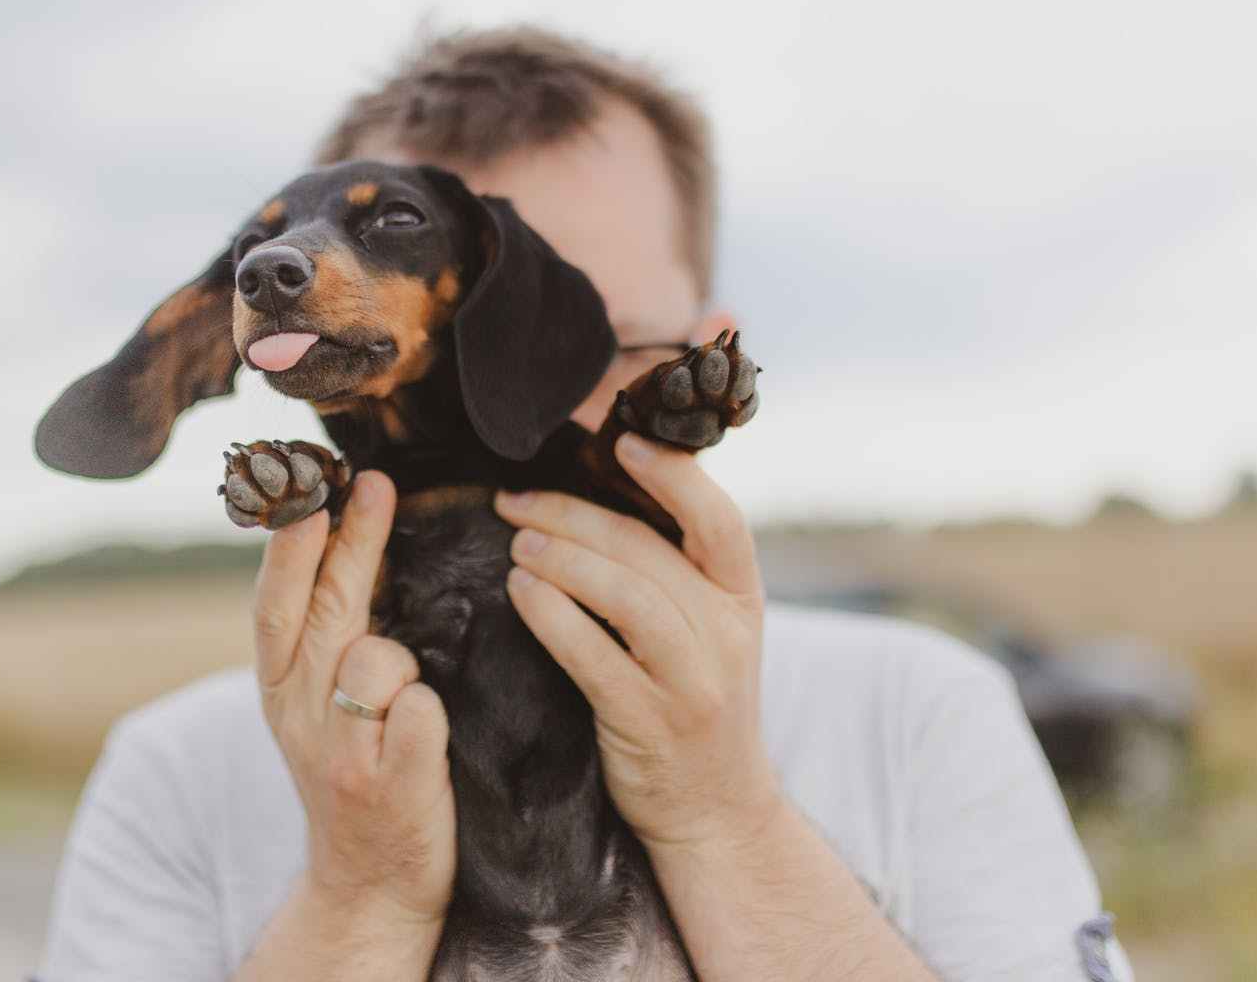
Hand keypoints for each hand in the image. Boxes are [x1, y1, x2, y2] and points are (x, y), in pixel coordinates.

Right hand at [251, 471, 455, 930]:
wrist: (370, 884)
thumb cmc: (358, 771)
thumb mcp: (318, 702)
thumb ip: (326, 631)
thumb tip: (342, 528)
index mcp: (279, 688)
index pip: (275, 603)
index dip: (291, 543)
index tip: (313, 483)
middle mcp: (299, 715)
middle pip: (324, 612)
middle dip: (348, 542)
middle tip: (374, 484)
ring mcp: (343, 752)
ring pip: (377, 660)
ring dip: (402, 660)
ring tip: (406, 699)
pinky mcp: (390, 785)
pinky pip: (420, 711)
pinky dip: (429, 710)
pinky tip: (427, 733)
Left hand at [495, 432, 781, 852]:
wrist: (716, 813)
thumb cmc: (693, 702)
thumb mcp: (709, 632)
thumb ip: (673, 572)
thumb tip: (602, 493)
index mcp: (741, 599)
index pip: (721, 521)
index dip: (674, 477)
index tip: (621, 443)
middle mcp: (726, 635)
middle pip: (649, 551)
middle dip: (575, 514)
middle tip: (516, 498)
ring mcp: (692, 681)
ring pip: (626, 597)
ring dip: (562, 559)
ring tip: (515, 541)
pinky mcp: (650, 722)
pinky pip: (596, 658)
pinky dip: (553, 617)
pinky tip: (521, 593)